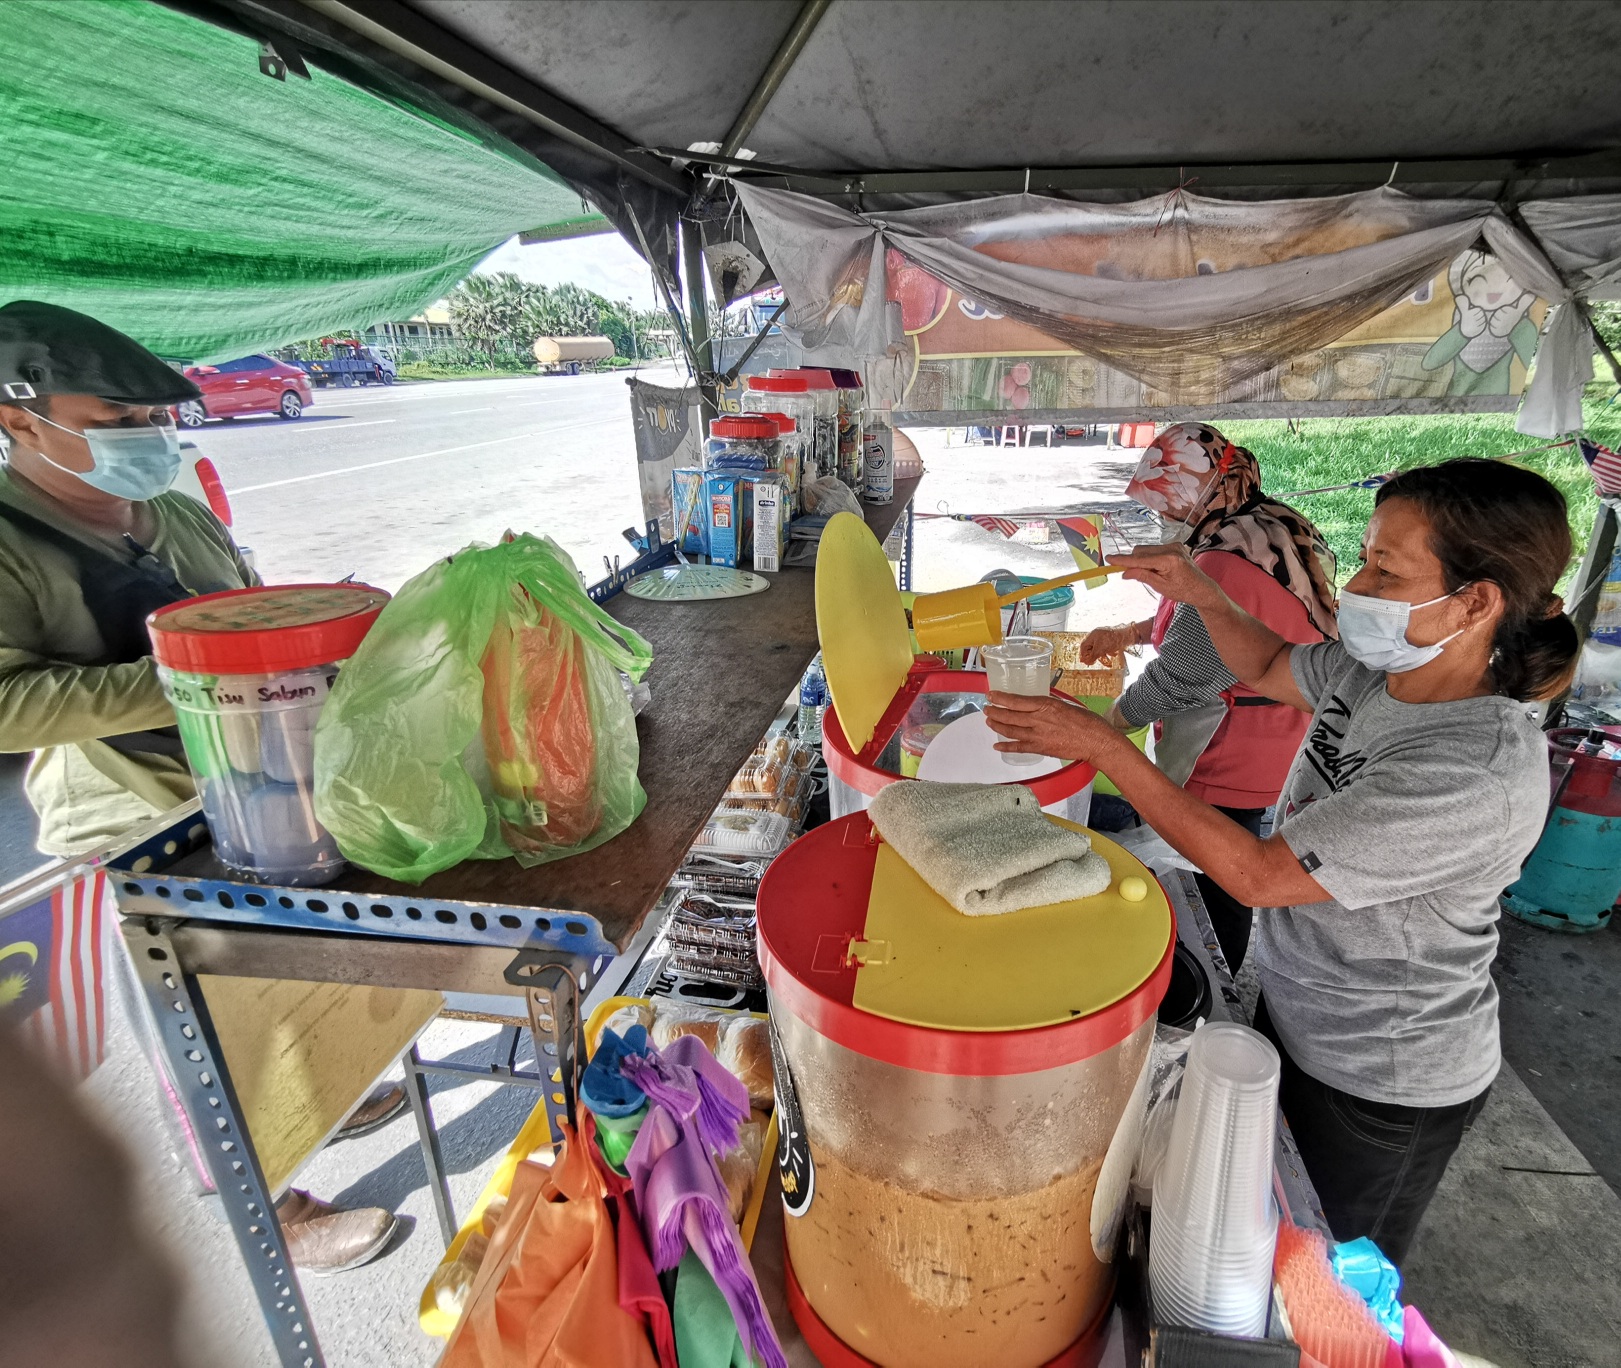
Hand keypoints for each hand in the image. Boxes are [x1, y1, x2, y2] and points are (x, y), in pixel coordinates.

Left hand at [985, 691, 1122, 763]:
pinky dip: (1006, 746)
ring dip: (997, 725)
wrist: (1095, 741)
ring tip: (989, 722)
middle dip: (995, 712)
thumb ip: (1048, 705)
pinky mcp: (1040, 748)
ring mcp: (1038, 735)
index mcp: (1046, 705)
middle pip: (1010, 715)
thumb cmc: (1086, 721)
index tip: (991, 695)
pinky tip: (997, 745)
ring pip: (1011, 730)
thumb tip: (1036, 703)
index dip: (1001, 698)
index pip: (1017, 700)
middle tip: (986, 709)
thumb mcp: (1065, 704)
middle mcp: (1039, 719)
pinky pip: (1018, 747)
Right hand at [1075, 622, 1143, 662]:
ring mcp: (1104, 637)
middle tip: (1096, 661)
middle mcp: (1097, 636)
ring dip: (1102, 655)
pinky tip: (1113, 653)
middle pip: (1091, 648)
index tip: (1086, 662)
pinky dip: (1109, 652)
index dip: (1083, 655)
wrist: (1127, 635)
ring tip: (1107, 660)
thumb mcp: (1100, 650)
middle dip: (1094, 656)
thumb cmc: (1112, 640)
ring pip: (1099, 649)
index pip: (1083, 646)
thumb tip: (1083, 661)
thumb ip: (1091, 656)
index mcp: (1092, 636)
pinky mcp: (1110, 639)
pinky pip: (1106, 647)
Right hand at [1109, 543, 1220, 607]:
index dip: (1123, 560)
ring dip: (1142, 560)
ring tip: (1153, 574)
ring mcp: (1174, 545)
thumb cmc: (1183, 591)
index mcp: (1169, 560)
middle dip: (1133, 561)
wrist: (1201, 588)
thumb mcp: (1161, 587)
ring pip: (1146, 549)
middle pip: (1141, 551)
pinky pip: (1154, 549)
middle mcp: (1171, 549)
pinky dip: (1150, 558)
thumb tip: (1125, 573)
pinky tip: (1158, 569)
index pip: (1140, 559)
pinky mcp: (1175, 545)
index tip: (1109, 558)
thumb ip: (1142, 576)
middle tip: (1131, 574)